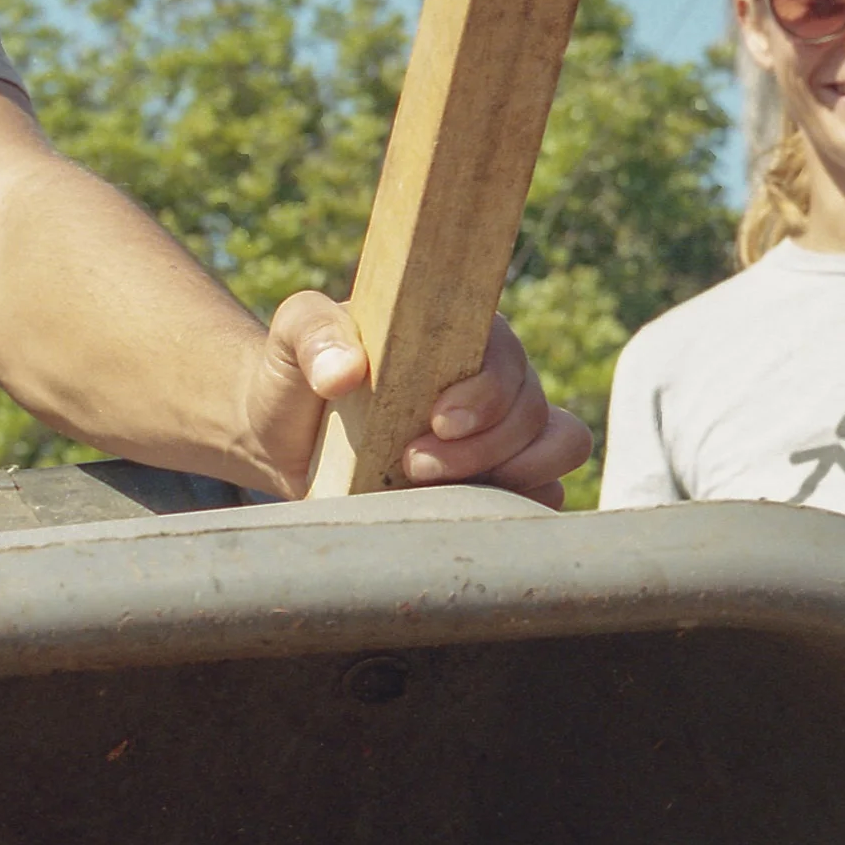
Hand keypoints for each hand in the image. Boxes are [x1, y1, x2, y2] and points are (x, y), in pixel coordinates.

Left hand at [258, 294, 591, 502]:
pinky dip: (521, 504)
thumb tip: (344, 371)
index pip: (508, 358)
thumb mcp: (295, 336)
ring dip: (512, 475)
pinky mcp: (498, 480)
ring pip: (560, 447)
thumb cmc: (297, 374)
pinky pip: (550, 490)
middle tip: (412, 464)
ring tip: (434, 489)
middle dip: (481, 448)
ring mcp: (504, 432)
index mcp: (462, 335)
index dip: (486, 394)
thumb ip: (315, 334)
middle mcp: (496, 381)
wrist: (284, 436)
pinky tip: (462, 510)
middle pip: (534, 412)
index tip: (438, 421)